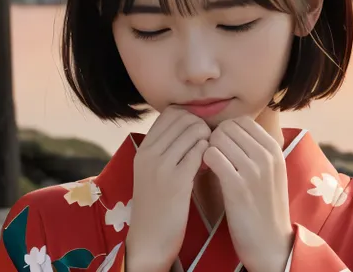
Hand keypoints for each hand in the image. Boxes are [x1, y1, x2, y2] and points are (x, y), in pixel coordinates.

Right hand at [126, 107, 210, 271]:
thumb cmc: (156, 204)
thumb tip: (190, 126)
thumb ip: (166, 149)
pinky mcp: (176, 181)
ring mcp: (161, 166)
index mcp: (143, 148)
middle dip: (201, 125)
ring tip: (209, 153)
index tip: (197, 133)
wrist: (149, 239)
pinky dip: (208, 153)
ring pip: (193, 131)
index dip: (189, 118)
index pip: (170, 113)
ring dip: (207, 139)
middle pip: (183, 118)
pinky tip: (209, 165)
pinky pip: (199, 152)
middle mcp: (149, 153)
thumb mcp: (152, 170)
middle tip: (207, 143)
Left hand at [204, 117, 293, 271]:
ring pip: (217, 138)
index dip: (225, 130)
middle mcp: (266, 155)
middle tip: (211, 155)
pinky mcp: (238, 186)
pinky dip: (204, 160)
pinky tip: (206, 172)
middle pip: (228, 127)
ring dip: (207, 149)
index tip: (220, 145)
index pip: (241, 121)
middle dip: (214, 138)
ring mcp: (253, 170)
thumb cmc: (264, 205)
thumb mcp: (270, 171)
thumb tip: (228, 128)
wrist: (271, 243)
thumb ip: (255, 149)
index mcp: (274, 148)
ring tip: (208, 165)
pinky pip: (211, 156)